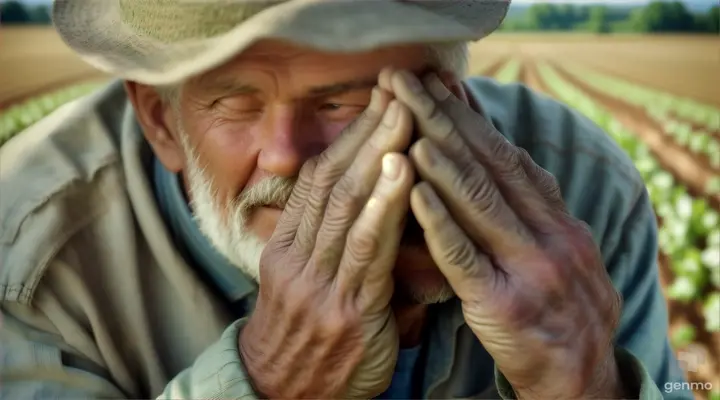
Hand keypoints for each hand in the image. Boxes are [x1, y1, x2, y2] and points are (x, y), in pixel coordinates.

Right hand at [239, 87, 414, 397]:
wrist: (284, 396)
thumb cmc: (307, 337)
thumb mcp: (307, 284)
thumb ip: (333, 245)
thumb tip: (371, 205)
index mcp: (288, 247)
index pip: (317, 180)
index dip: (347, 139)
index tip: (377, 103)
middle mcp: (297, 257)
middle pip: (332, 181)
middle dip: (367, 132)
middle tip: (397, 90)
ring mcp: (318, 282)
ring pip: (347, 205)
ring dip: (378, 153)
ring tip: (404, 115)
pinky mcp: (345, 308)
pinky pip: (365, 248)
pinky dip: (384, 205)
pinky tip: (402, 172)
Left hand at [381, 69, 625, 398]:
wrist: (582, 377)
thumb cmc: (561, 308)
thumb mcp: (562, 249)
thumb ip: (533, 206)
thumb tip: (504, 154)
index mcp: (559, 220)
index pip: (509, 156)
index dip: (471, 116)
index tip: (438, 82)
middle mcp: (549, 236)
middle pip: (491, 166)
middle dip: (444, 118)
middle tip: (406, 81)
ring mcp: (529, 268)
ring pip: (480, 202)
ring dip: (441, 158)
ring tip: (408, 122)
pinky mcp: (504, 304)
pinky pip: (465, 257)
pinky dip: (439, 221)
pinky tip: (414, 191)